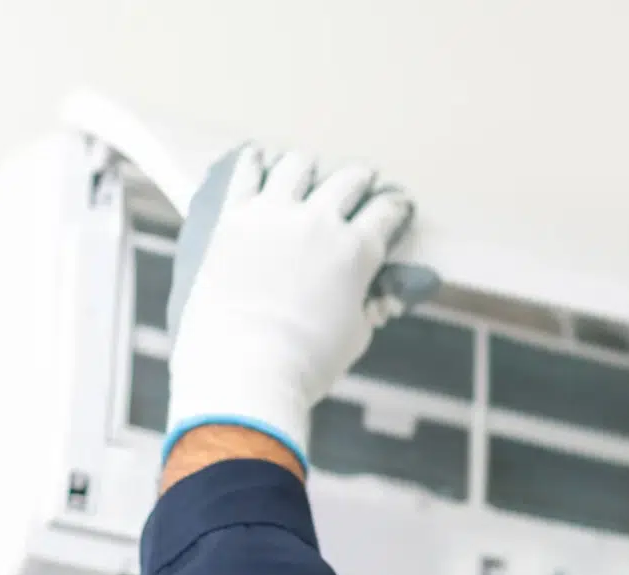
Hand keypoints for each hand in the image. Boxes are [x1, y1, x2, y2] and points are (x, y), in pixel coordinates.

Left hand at [163, 149, 415, 470]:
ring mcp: (273, 214)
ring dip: (308, 167)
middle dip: (359, 178)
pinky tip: (257, 157)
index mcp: (356, 251)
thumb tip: (373, 299)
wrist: (245, 365)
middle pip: (346, 180)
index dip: (395, 206)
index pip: (386, 211)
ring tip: (306, 168)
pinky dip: (255, 162)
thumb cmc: (307, 362)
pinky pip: (245, 174)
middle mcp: (319, 222)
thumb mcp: (354, 337)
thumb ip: (365, 308)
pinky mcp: (233, 217)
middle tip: (360, 180)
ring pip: (297, 166)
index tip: (395, 204)